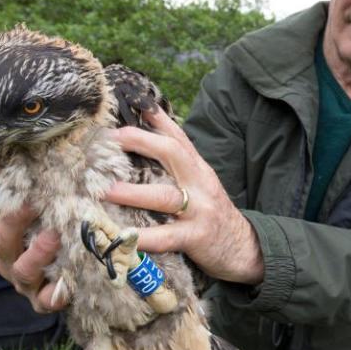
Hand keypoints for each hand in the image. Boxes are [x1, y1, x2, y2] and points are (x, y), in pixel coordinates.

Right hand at [0, 167, 65, 311]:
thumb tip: (43, 148)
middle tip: (33, 201)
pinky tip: (67, 286)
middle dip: (15, 218)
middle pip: (2, 236)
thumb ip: (40, 188)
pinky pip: (47, 300)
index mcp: (1, 232)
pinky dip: (56, 293)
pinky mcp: (41, 300)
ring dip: (37, 252)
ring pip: (22, 268)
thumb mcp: (42, 211)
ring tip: (53, 236)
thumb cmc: (50, 236)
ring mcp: (23, 280)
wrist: (62, 284)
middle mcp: (7, 255)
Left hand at [105, 107, 264, 284]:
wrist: (243, 248)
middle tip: (111, 138)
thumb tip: (143, 145)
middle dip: (142, 141)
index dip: (156, 117)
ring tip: (106, 190)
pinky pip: (168, 236)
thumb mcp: (200, 183)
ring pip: (165, 196)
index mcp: (198, 168)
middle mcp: (200, 183)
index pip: (177, 136)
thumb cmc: (211, 213)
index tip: (133, 101)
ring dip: (134, 193)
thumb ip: (177, 166)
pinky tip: (125, 236)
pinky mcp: (197, 237)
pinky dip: (146, 237)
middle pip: (173, 153)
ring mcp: (200, 210)